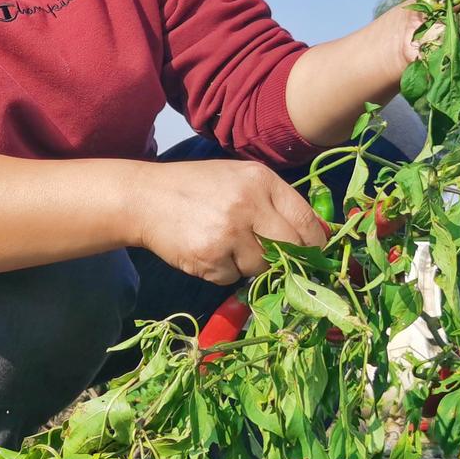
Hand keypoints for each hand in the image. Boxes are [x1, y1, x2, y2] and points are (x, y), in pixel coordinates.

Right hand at [134, 159, 328, 284]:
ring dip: (248, 264)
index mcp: (260, 180)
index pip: (306, 220)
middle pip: (290, 248)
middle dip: (285, 259)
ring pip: (261, 267)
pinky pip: (233, 278)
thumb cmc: (196, 187)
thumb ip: (273, 202)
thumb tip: (315, 236)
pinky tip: (206, 251)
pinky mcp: (210, 257)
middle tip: (269, 257)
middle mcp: (248, 203)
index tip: (313, 255)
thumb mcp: (238, 179)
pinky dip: (223, 272)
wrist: (144, 197)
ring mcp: (229, 232)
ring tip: (223, 244)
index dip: (314, 243)